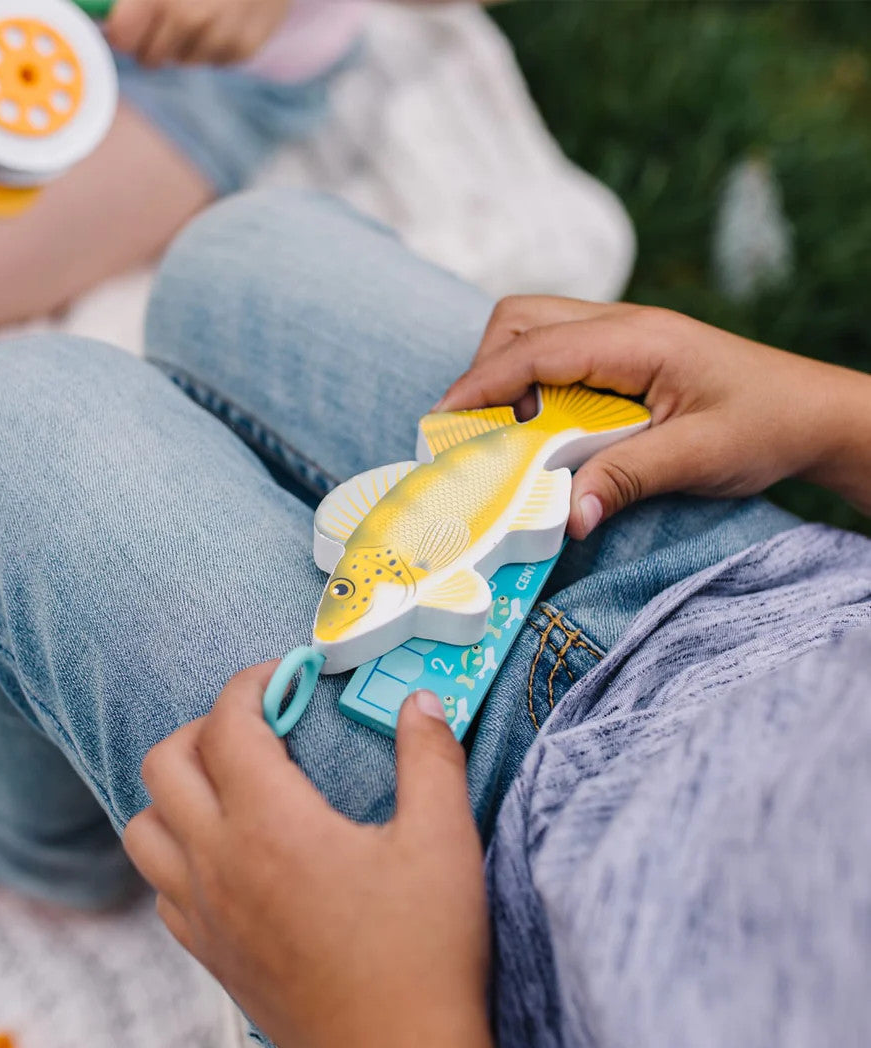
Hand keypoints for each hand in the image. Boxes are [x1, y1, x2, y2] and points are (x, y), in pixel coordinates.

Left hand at [105, 0, 290, 66]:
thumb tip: (97, 9)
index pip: (122, 37)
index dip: (118, 29)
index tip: (121, 18)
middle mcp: (193, 20)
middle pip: (149, 58)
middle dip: (149, 38)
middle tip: (164, 9)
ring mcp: (221, 39)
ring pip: (181, 61)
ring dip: (182, 41)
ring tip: (199, 5)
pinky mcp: (243, 50)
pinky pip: (211, 60)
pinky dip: (211, 43)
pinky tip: (222, 13)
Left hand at [124, 668, 505, 1047]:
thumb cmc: (422, 958)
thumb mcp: (444, 842)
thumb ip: (430, 758)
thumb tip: (420, 703)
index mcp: (271, 825)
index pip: (228, 723)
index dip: (252, 683)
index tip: (286, 676)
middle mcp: (220, 862)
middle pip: (165, 762)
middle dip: (206, 725)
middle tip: (261, 724)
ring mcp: (204, 912)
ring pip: (143, 825)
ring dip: (176, 788)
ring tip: (232, 783)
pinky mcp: (208, 953)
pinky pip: (158, 883)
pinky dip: (176, 848)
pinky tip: (227, 852)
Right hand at [437, 296, 870, 536]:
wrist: (816, 414)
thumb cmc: (768, 425)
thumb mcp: (700, 458)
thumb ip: (628, 479)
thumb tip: (567, 518)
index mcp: (637, 339)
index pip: (534, 347)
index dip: (480, 383)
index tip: (441, 422)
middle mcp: (623, 325)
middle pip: (520, 319)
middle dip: (484, 369)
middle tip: (478, 432)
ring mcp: (622, 336)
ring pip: (533, 330)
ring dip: (506, 375)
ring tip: (508, 434)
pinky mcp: (623, 355)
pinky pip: (556, 354)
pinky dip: (531, 385)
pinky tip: (544, 429)